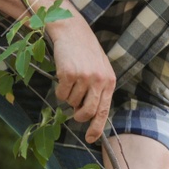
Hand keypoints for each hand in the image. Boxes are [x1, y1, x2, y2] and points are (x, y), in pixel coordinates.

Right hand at [45, 14, 114, 141]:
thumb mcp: (100, 69)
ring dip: (68, 96)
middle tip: (75, 113)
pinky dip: (59, 89)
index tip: (90, 138)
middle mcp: (99, 80)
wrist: (72, 30)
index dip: (96, 127)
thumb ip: (99, 89)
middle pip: (88, 111)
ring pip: (71, 102)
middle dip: (79, 116)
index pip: (104, 110)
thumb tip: (90, 114)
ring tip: (70, 80)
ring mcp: (84, 77)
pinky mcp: (69, 74)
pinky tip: (62, 75)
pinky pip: (61, 93)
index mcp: (109, 80)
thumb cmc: (85, 51)